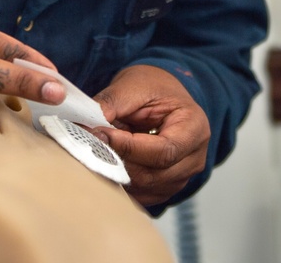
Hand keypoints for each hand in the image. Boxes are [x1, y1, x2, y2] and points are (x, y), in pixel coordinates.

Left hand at [92, 65, 209, 205]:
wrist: (161, 94)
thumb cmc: (153, 87)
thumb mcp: (132, 85)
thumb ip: (110, 104)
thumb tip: (86, 126)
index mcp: (194, 127)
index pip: (164, 150)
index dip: (128, 147)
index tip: (100, 134)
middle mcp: (194, 157)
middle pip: (154, 174)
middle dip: (118, 161)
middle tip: (88, 144)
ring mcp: (182, 176)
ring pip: (145, 187)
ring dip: (115, 172)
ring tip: (93, 152)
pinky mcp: (166, 186)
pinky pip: (141, 194)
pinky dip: (119, 182)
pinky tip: (102, 164)